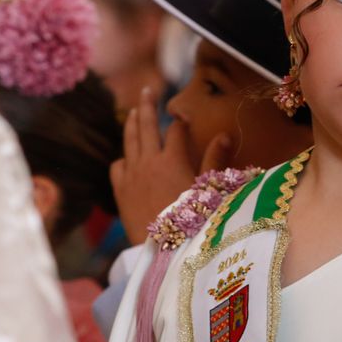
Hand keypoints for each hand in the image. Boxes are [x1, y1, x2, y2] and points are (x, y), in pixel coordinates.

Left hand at [111, 87, 232, 245]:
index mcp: (172, 159)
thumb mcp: (208, 190)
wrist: (163, 250)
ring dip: (132, 124)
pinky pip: (117, 166)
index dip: (181, 122)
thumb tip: (224, 135)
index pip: (176, 130)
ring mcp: (132, 175)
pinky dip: (123, 158)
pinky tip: (127, 157)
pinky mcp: (120, 191)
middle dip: (147, 105)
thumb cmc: (192, 221)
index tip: (183, 117)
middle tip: (146, 91)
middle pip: (146, 125)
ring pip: (129, 141)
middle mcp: (149, 161)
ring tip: (133, 112)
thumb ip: (214, 161)